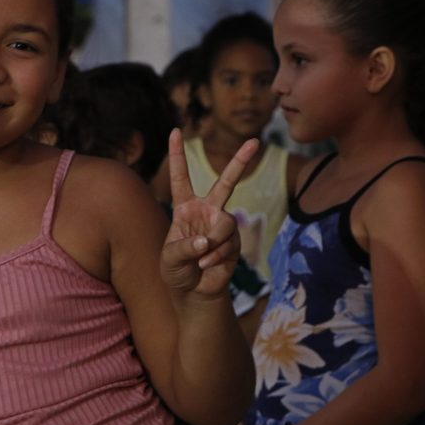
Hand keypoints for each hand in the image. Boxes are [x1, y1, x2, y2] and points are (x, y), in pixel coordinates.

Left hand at [160, 128, 257, 294]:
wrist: (194, 293)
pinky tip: (208, 266)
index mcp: (185, 207)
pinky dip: (216, 257)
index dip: (178, 155)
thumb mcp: (169, 258)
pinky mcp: (235, 242)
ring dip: (213, 243)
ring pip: (226, 223)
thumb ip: (184, 247)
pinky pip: (229, 243)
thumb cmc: (176, 271)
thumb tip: (206, 240)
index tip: (175, 131)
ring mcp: (223, 225)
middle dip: (241, 162)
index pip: (181, 177)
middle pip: (225, 182)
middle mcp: (207, 211)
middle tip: (255, 141)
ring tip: (201, 259)